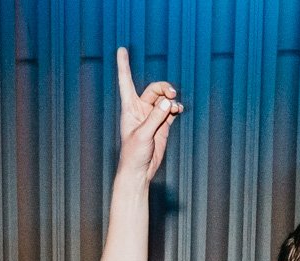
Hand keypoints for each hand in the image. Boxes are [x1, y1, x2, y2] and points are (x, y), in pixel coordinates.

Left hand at [115, 46, 181, 182]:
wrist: (140, 171)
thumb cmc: (134, 154)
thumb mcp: (143, 135)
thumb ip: (155, 118)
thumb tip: (167, 102)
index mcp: (129, 108)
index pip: (126, 82)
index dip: (124, 66)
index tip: (121, 50)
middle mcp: (140, 110)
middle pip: (153, 89)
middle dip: (163, 88)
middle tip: (171, 94)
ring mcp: (152, 117)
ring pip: (164, 99)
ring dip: (171, 99)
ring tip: (175, 106)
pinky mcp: (162, 125)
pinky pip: (170, 110)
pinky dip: (175, 108)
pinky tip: (178, 111)